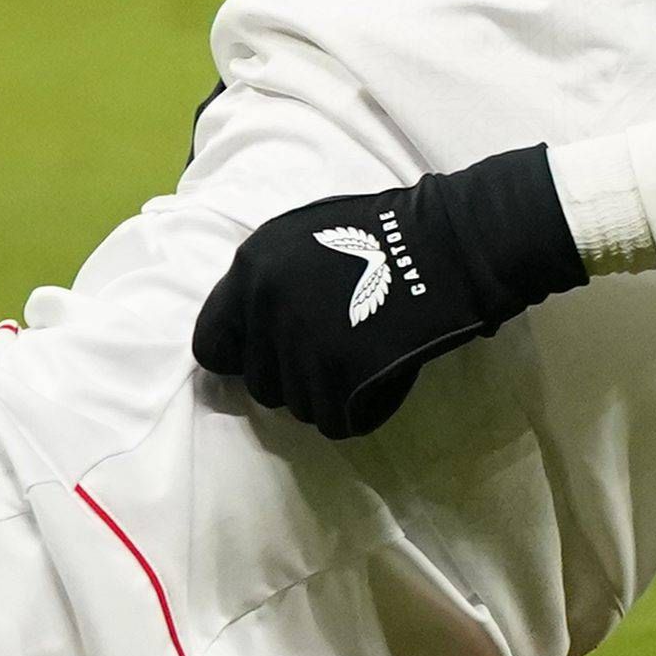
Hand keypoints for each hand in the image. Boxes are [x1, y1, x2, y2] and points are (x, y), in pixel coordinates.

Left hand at [193, 146, 587, 437]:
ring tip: (363, 362)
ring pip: (297, 407)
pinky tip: (380, 378)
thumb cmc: (380, 234)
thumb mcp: (300, 237)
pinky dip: (358, 410)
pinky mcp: (339, 377)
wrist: (445, 245)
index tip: (269, 357)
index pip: (211, 345)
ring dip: (328, 395)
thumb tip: (245, 331)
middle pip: (260, 385)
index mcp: (250, 270)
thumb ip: (266, 282)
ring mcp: (301, 346)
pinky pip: (334, 421)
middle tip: (335, 355)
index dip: (241, 357)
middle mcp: (266, 311)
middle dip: (294, 378)